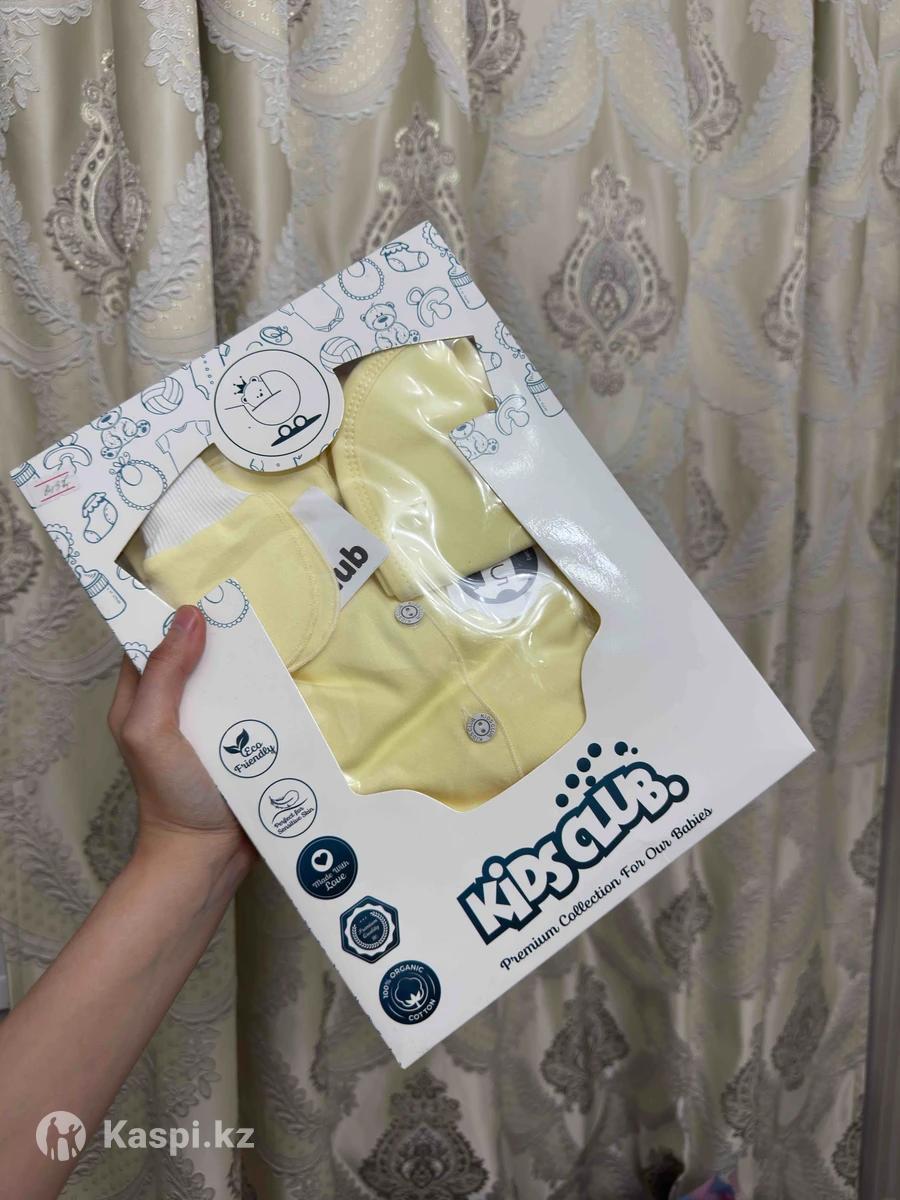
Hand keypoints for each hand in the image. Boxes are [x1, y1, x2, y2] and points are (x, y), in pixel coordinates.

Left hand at [108, 605, 254, 873]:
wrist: (208, 855)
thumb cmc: (171, 794)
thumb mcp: (152, 729)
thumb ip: (164, 674)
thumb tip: (190, 616)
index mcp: (141, 699)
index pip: (151, 641)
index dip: (172, 615)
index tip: (205, 591)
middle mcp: (175, 706)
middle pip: (197, 654)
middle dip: (221, 634)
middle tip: (252, 609)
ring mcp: (210, 724)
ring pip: (230, 677)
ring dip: (250, 662)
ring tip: (279, 636)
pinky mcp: (242, 741)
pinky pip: (255, 704)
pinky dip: (269, 691)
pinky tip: (289, 676)